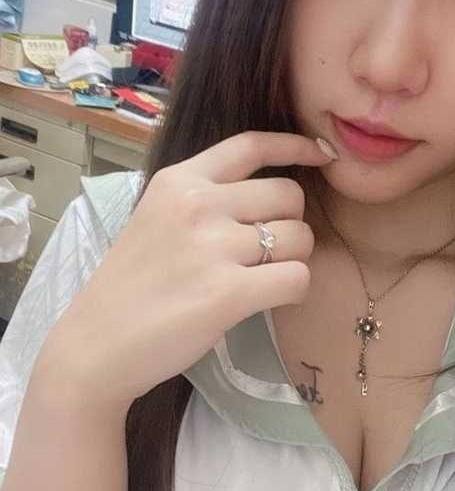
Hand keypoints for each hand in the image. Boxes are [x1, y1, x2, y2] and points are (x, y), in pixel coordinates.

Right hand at [44, 132, 335, 408]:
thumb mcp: (156, 218)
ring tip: (259, 279)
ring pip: (299, 238)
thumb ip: (204, 200)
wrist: (97, 345)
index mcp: (179, 181)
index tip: (322, 154)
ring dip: (292, 261)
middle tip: (265, 253)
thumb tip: (270, 194)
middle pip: (289, 195)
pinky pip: (297, 279)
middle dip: (290, 224)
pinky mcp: (228, 292)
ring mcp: (213, 247)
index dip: (296, 146)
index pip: (251, 145)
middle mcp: (198, 205)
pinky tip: (266, 300)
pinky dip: (292, 291)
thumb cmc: (132, 287)